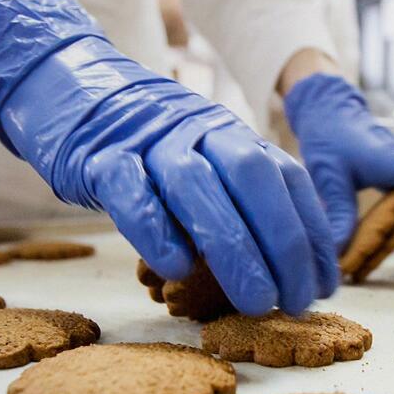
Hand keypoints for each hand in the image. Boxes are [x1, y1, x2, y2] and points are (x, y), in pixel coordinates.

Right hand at [0, 0, 338, 315]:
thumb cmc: (149, 150)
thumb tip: (295, 267)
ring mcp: (148, 141)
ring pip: (198, 188)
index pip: (287, 180)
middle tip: (295, 302)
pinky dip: (156, 232)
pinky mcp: (99, 159)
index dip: (312, 235)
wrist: (69, 91)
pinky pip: (131, 193)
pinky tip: (176, 271)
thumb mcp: (206, 160)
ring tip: (256, 302)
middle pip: (254, 179)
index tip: (325, 287)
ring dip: (235, 249)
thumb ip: (243, 200)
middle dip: (285, 245)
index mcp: (232, 134)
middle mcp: (199, 131)